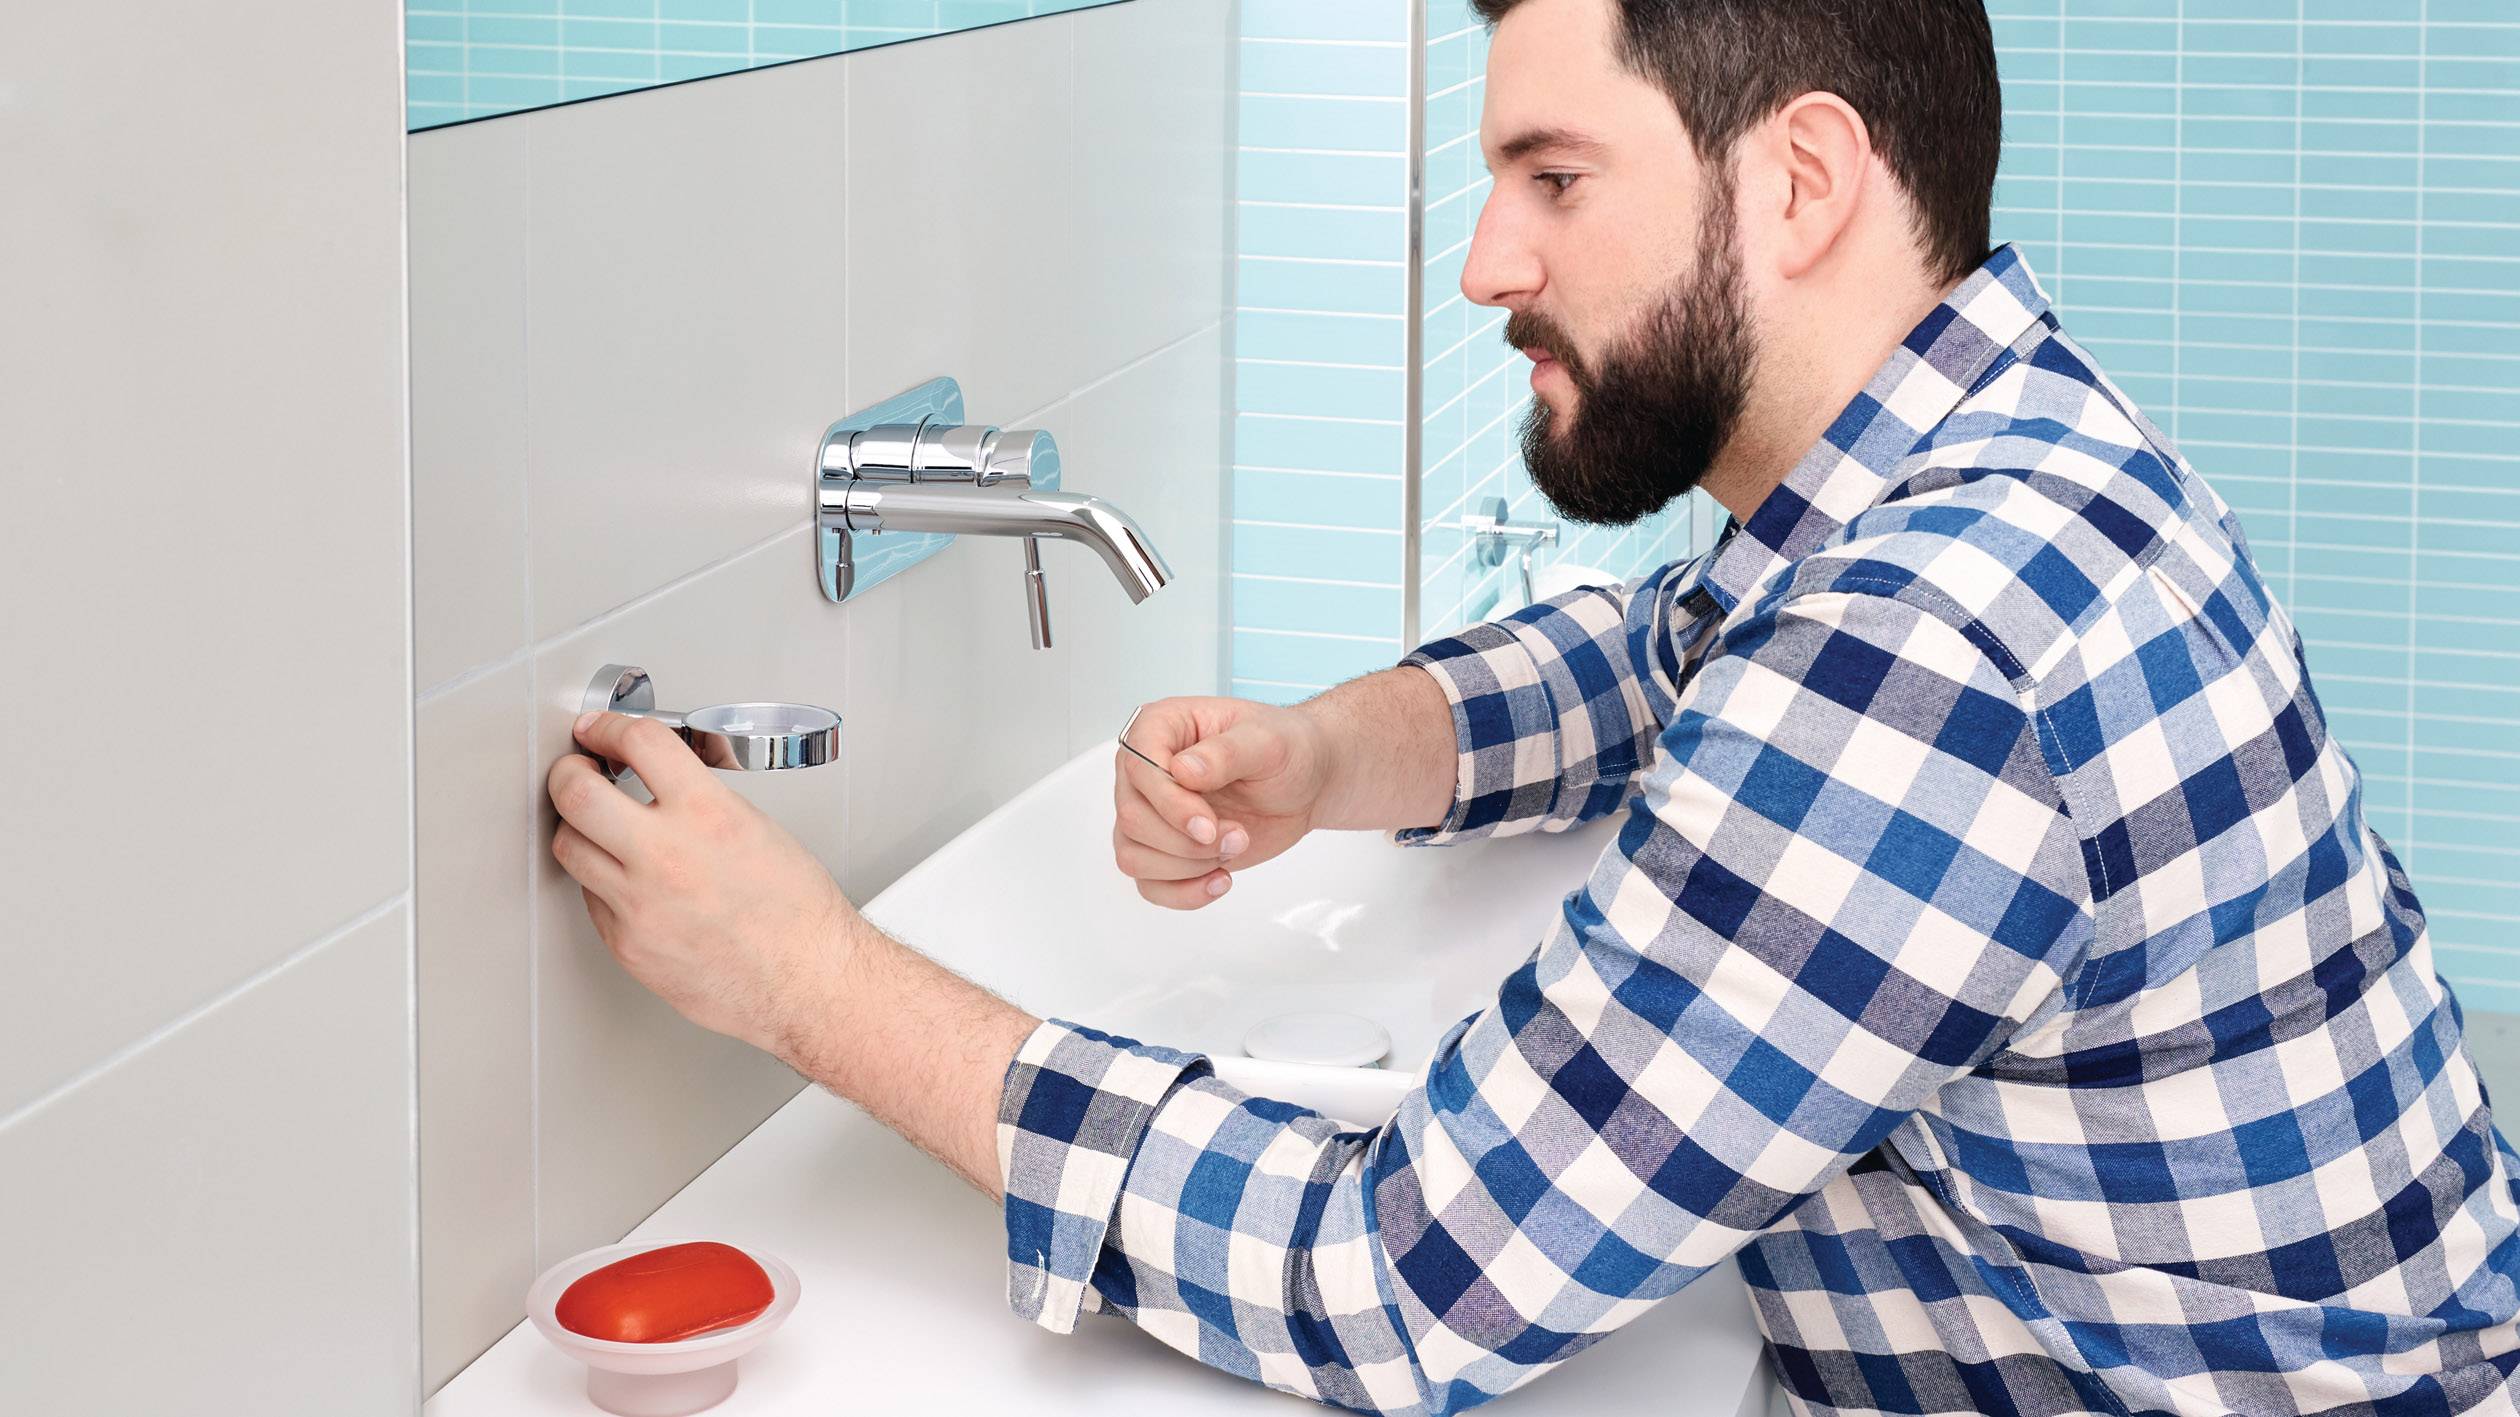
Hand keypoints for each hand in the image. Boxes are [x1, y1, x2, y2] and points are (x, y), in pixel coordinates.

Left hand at [546, 711, 855, 1060]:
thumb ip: (699, 799)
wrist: (806, 981)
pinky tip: (628, 879)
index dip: (609, 726)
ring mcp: (639, 904)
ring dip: (577, 828)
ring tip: (595, 827)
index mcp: (708, 816)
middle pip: (575, 794)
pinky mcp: (626, 944)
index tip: (601, 731)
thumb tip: (658, 779)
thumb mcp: (756, 827)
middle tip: (577, 772)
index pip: (638, 742)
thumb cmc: (797, 914)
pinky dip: (602, 881)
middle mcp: (667, 856)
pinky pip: (591, 897)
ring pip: (568, 847)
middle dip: (568, 773)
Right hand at [1113, 696, 1335, 909]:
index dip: (1169, 803)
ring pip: (1133, 856)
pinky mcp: (1165, 849)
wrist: (1306, 782)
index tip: (1208, 824)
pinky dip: (1184, 893)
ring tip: (1235, 847)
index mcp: (1161, 728)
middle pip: (1132, 818)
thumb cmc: (1286, 748)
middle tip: (1237, 835)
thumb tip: (1182, 771)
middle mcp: (1146, 771)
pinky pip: (1149, 885)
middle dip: (1186, 840)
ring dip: (1187, 866)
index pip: (1138, 768)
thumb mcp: (1267, 741)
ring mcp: (1152, 813)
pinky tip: (1221, 880)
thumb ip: (1225, 753)